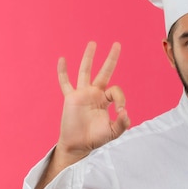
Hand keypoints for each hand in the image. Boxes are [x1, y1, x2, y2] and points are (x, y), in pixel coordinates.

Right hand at [35, 41, 129, 188]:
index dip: (120, 99)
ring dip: (89, 57)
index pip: (115, 90)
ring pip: (85, 71)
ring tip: (93, 43)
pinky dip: (62, 71)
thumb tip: (125, 112)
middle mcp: (94, 94)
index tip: (120, 111)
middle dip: (111, 59)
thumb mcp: (113, 133)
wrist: (78, 145)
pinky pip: (65, 82)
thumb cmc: (95, 139)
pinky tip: (62, 59)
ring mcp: (82, 94)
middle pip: (104, 72)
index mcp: (105, 100)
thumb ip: (122, 124)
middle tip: (118, 44)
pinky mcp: (70, 98)